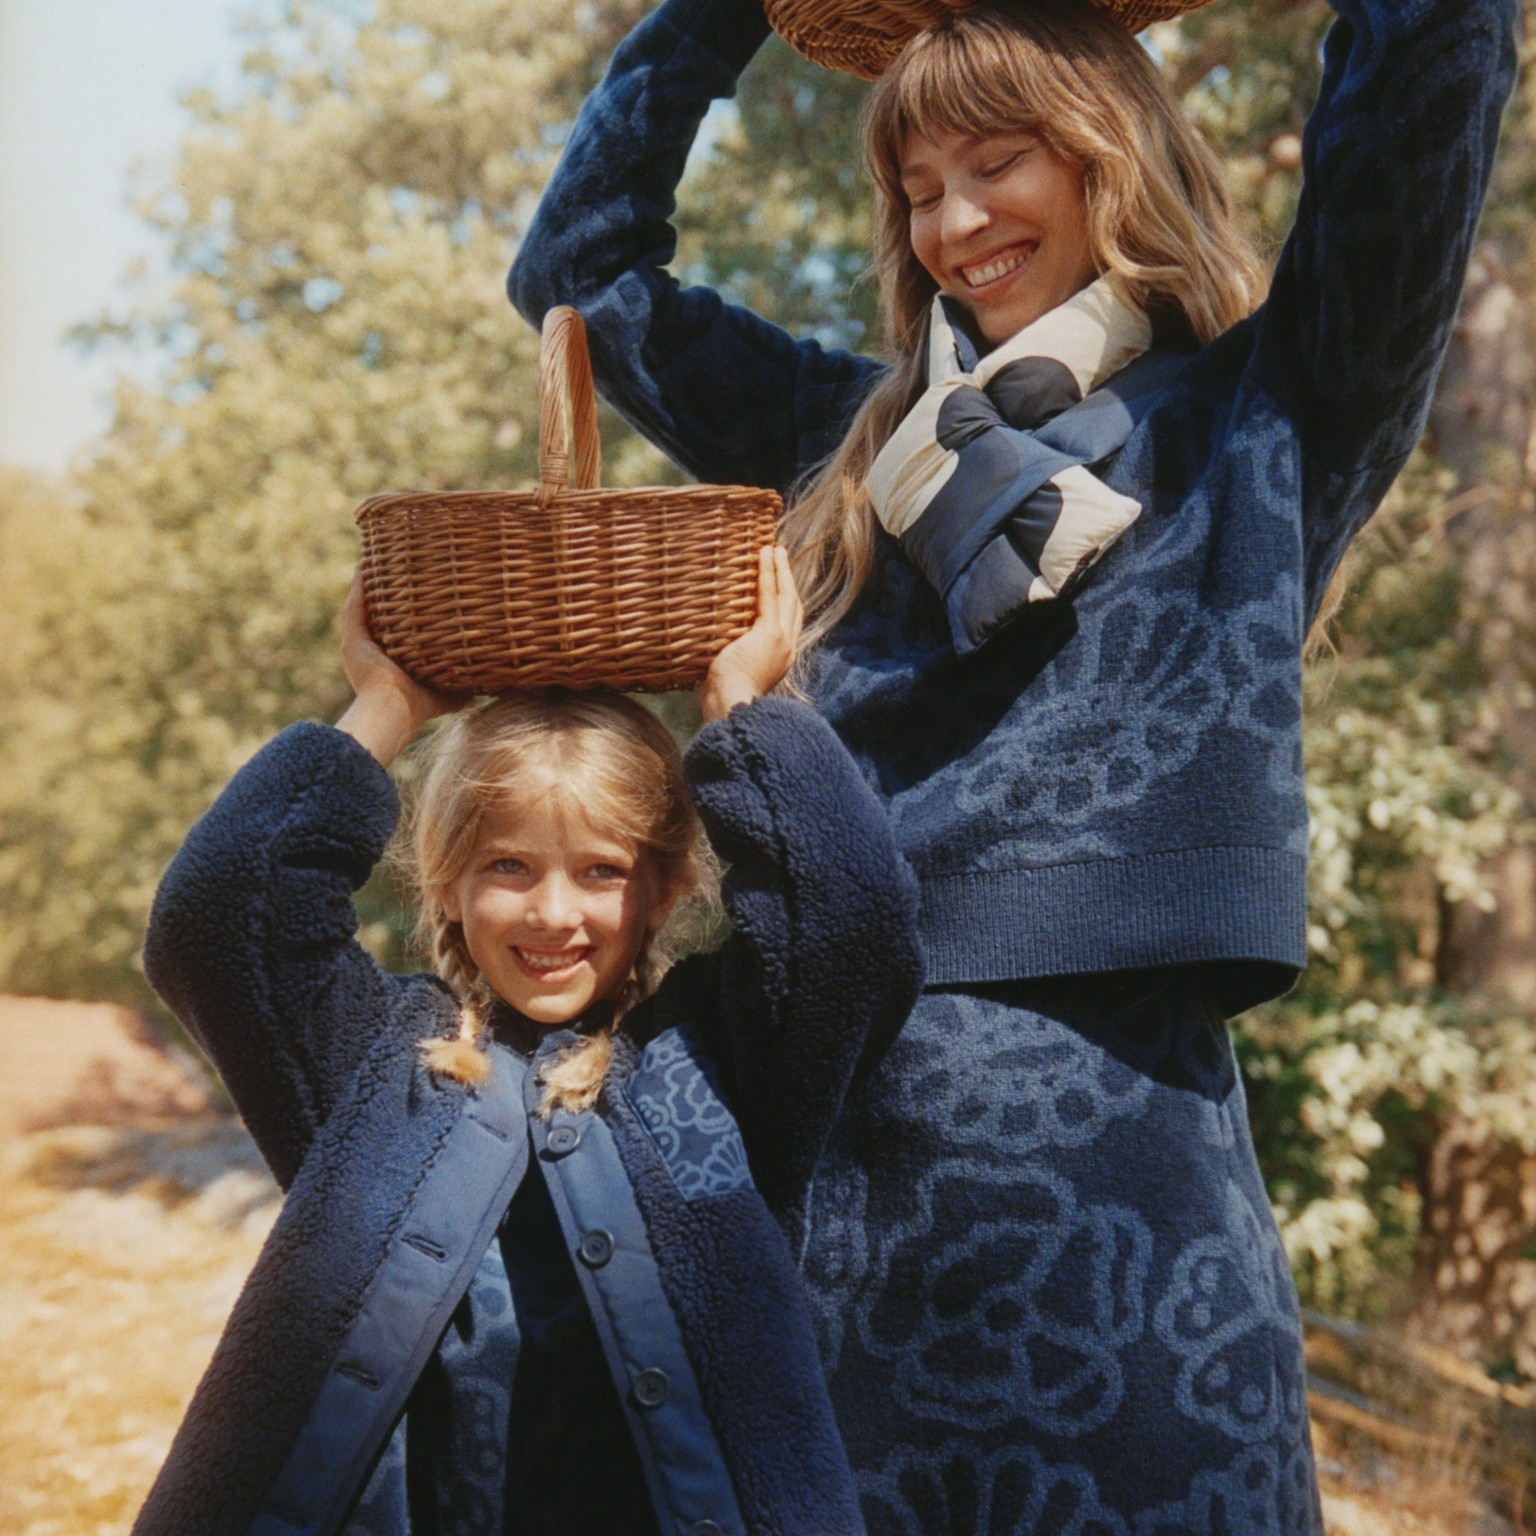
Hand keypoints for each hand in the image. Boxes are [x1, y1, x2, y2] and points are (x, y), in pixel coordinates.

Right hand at [335, 570, 468, 765]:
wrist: (397, 711)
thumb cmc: (423, 706)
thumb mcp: (448, 694)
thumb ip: (462, 688)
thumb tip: (482, 692)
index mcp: (391, 661)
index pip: (397, 629)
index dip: (404, 612)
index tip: (418, 591)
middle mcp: (373, 650)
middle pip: (377, 613)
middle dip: (385, 592)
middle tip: (396, 566)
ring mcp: (360, 643)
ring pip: (363, 606)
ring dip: (368, 584)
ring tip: (376, 558)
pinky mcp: (353, 639)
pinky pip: (355, 606)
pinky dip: (359, 587)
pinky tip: (364, 566)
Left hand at [699, 546, 802, 721]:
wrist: (732, 707)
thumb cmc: (724, 700)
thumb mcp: (731, 676)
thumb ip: (731, 659)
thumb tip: (712, 651)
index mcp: (780, 660)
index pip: (789, 624)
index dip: (786, 601)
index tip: (781, 584)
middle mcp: (787, 648)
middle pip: (794, 605)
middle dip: (789, 580)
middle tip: (782, 557)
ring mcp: (781, 640)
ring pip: (786, 596)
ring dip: (780, 570)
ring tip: (774, 549)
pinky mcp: (768, 633)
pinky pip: (769, 595)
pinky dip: (767, 572)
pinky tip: (764, 554)